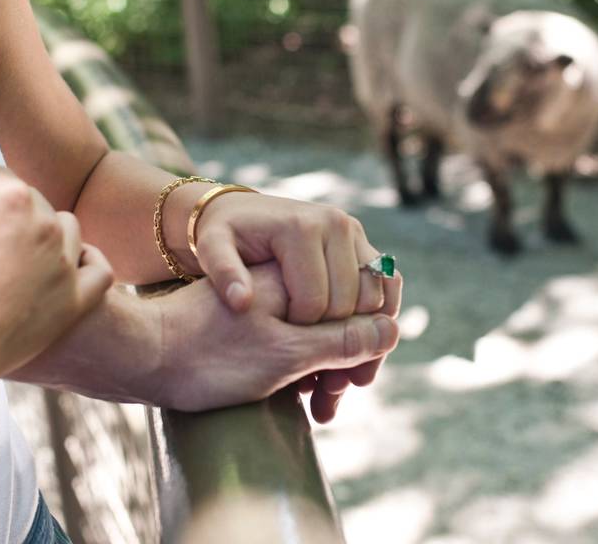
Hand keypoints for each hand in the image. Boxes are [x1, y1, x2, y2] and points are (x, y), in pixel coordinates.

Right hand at [0, 123, 113, 394]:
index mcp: (13, 196)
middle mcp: (50, 224)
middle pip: (34, 204)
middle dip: (9, 217)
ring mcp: (67, 264)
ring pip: (67, 232)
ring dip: (47, 238)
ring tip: (12, 263)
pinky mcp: (77, 302)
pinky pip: (100, 270)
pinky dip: (87, 265)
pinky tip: (66, 271)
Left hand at [179, 191, 401, 421]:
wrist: (240, 211)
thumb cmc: (223, 237)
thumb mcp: (212, 253)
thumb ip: (225, 277)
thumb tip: (241, 301)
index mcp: (302, 229)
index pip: (319, 303)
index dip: (302, 340)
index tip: (284, 359)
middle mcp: (336, 225)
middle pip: (355, 303)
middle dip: (341, 348)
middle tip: (324, 386)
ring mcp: (353, 234)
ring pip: (378, 298)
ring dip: (366, 342)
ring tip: (339, 380)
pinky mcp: (360, 245)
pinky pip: (385, 287)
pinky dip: (376, 323)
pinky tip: (353, 355)